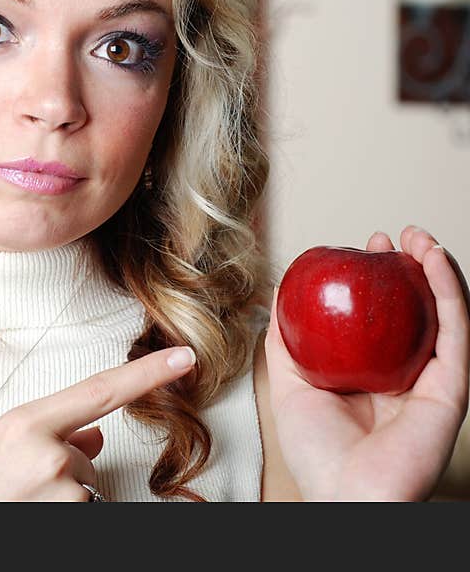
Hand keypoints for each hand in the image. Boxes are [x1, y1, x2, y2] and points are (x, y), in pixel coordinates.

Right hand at [0, 345, 196, 500]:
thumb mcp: (4, 446)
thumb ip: (51, 432)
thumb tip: (96, 435)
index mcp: (26, 423)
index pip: (101, 391)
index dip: (147, 373)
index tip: (182, 358)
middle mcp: (50, 454)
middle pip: (87, 456)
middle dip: (64, 469)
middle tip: (21, 485)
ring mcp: (64, 492)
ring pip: (87, 488)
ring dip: (63, 496)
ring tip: (22, 501)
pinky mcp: (74, 517)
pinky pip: (86, 508)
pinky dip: (66, 511)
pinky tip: (33, 510)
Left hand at [265, 225, 469, 500]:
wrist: (343, 492)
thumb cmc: (315, 450)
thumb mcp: (289, 384)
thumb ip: (286, 343)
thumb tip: (277, 296)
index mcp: (370, 374)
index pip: (379, 318)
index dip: (374, 282)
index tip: (358, 251)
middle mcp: (404, 374)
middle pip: (413, 310)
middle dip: (405, 269)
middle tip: (388, 237)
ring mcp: (429, 379)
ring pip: (441, 313)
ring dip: (434, 269)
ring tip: (415, 236)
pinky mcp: (449, 386)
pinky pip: (455, 330)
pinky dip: (449, 290)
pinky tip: (434, 259)